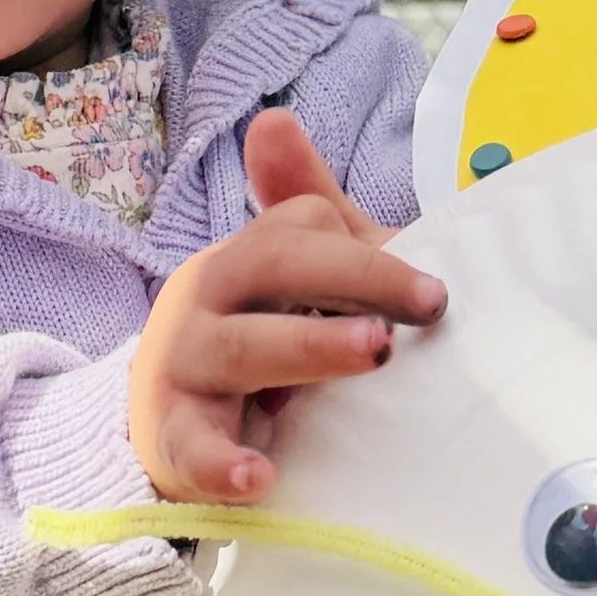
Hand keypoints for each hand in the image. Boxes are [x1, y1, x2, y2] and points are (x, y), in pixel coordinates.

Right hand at [129, 110, 446, 502]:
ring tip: (373, 352)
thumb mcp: (286, 282)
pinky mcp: (174, 441)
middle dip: (357, 277)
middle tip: (431, 304)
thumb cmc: (252, 345)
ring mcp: (184, 368)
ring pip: (242, 347)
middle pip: (274, 263)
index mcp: (244, 259)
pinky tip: (260, 475)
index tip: (434, 295)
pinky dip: (224, 461)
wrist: (162, 430)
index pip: (302, 229)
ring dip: (310, 346)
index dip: (368, 256)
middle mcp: (207, 300)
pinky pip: (195, 448)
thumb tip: (272, 119)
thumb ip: (303, 211)